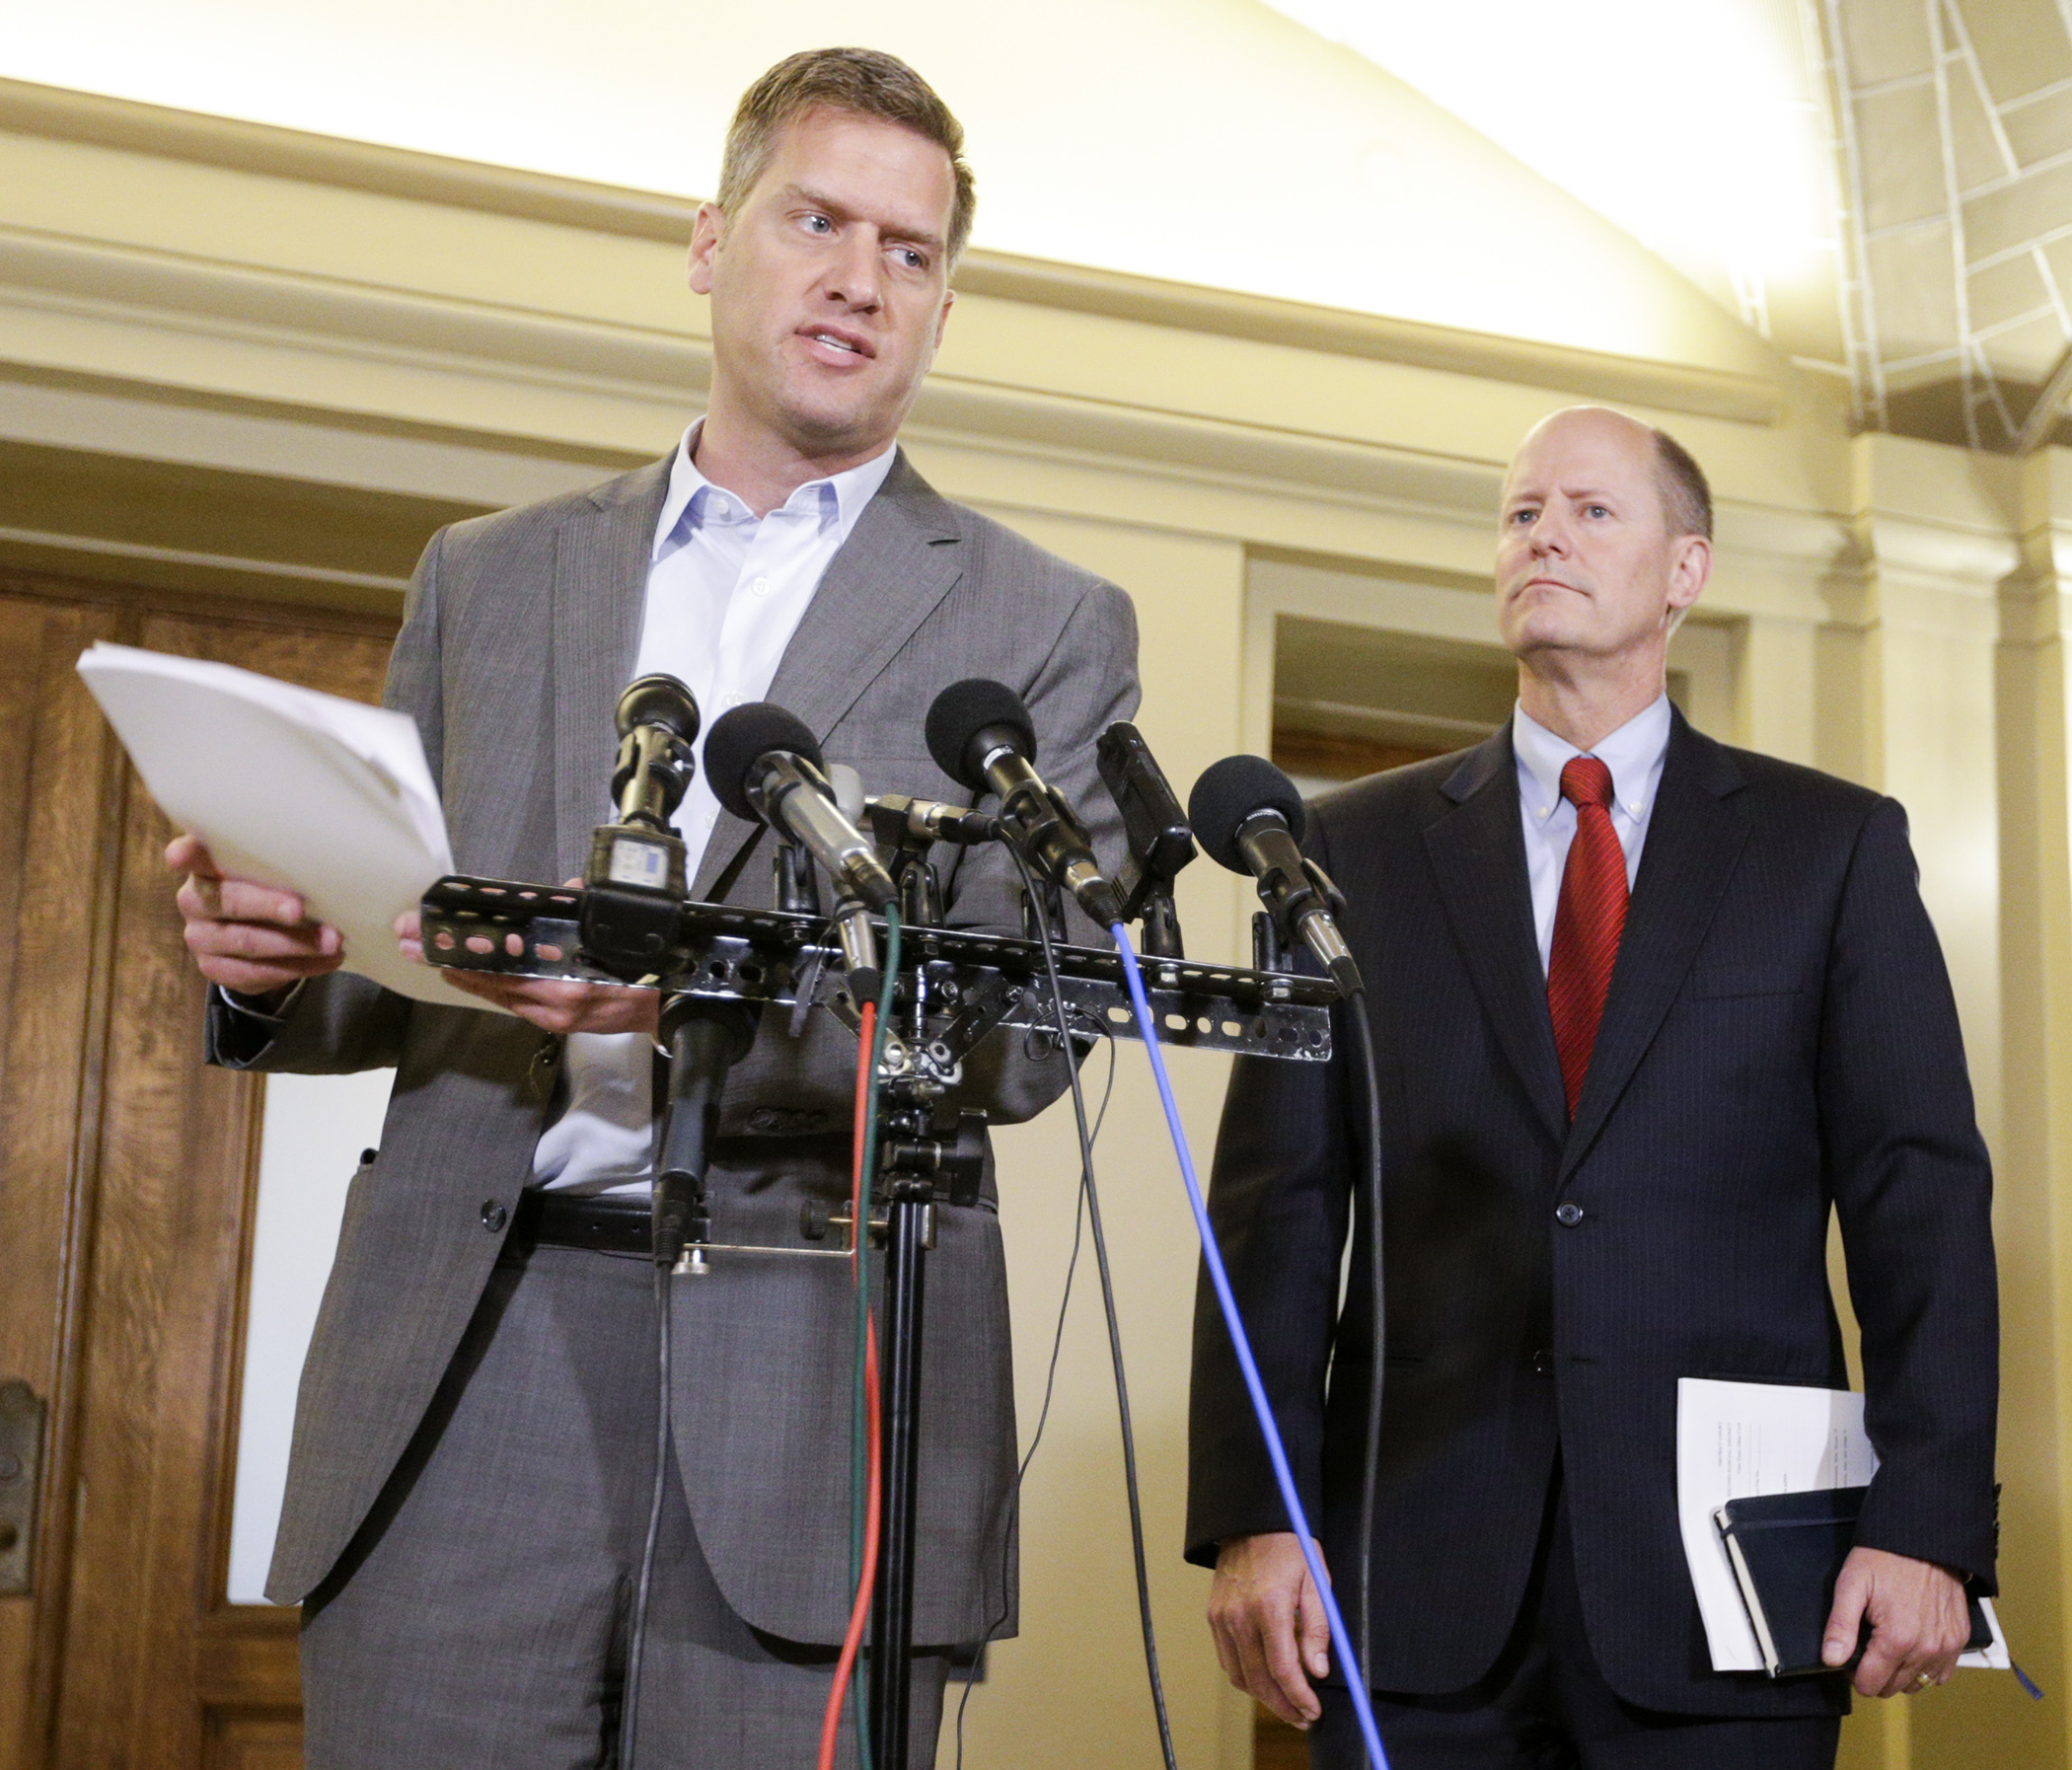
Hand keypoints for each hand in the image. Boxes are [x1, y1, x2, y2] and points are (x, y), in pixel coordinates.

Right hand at [167, 832, 342, 1003]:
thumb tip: (323, 858)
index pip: (190, 854)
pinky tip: (326, 961)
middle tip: (300, 909)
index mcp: (204, 865)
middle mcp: (193, 900)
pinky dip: (297, 968)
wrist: (267, 932)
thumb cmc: (274, 885)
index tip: (182, 856)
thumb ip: (281, 860)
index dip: (187, 854)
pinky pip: (255, 973)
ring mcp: (199, 937)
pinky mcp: (214, 968)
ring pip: (247, 942)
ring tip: (333, 941)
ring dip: (295, 944)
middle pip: (228, 902)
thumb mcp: (275, 868)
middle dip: (268, 906)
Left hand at [394, 901, 658, 1036]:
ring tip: (431, 955)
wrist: (669, 1011)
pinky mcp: (556, 1023)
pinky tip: (470, 975)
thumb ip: (583, 912)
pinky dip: (489, 988)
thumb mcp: (612, 935)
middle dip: (451, 961)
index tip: (433, 944)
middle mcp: (555, 1005)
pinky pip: (514, 1004)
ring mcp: (553, 1017)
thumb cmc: (645, 972)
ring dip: (463, 974)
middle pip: (490, 982)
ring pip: (497, 995)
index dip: (467, 955)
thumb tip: (566, 889)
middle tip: (411, 944)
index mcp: (567, 984)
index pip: (505, 969)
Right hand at [1207, 1532, 1331, 1727]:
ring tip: (1287, 1702)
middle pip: (1259, 1681)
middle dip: (1284, 1706)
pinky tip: (1265, 1678)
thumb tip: (1318, 1670)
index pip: (1282, 1669)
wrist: (1251, 1521)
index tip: (1314, 1711)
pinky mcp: (1213, 1617)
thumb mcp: (1316, 1580)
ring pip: (1240, 1676)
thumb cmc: (1289, 1547)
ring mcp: (1221, 1617)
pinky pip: (1227, 1660)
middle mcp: (1239, 1616)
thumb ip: (1317, 1628)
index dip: (1299, 1697)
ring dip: (1264, 1696)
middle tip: (1303, 1717)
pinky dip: (1246, 1676)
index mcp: (1269, 1606)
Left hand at [1821, 1546, 1970, 1697]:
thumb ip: (1840, 1626)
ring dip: (1900, 1673)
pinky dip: (1925, 1668)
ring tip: (1887, 1645)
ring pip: (1918, 1684)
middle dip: (1875, 1674)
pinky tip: (1911, 1648)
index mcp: (1898, 1639)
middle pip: (1893, 1687)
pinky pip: (1941, 1673)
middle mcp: (1927, 1650)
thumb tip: (1831, 1659)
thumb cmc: (1884, 1559)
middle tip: (1866, 1646)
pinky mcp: (1959, 1640)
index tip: (1850, 1657)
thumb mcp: (1851, 1585)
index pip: (1872, 1683)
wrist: (1923, 1540)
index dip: (1854, 1674)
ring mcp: (1947, 1647)